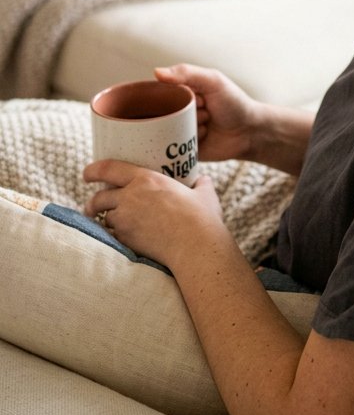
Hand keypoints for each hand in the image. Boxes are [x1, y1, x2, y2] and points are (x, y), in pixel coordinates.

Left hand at [83, 160, 225, 268]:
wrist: (196, 246)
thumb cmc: (202, 218)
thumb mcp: (204, 194)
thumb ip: (200, 184)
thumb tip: (203, 181)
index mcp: (146, 179)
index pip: (109, 168)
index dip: (93, 170)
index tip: (87, 173)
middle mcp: (130, 197)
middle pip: (99, 197)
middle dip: (92, 202)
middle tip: (92, 205)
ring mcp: (126, 220)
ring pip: (104, 218)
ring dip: (104, 220)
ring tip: (108, 224)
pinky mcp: (126, 240)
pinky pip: (111, 237)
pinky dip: (112, 237)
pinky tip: (119, 239)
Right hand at [154, 64, 260, 162]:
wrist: (250, 132)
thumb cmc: (234, 102)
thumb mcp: (213, 81)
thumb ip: (187, 73)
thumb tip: (156, 72)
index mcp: (181, 93)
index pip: (160, 93)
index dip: (175, 96)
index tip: (198, 98)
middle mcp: (177, 111)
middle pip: (162, 114)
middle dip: (184, 113)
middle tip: (206, 111)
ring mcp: (179, 131)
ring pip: (167, 131)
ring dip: (188, 127)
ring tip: (208, 124)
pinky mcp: (183, 150)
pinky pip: (173, 149)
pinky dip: (188, 142)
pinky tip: (205, 136)